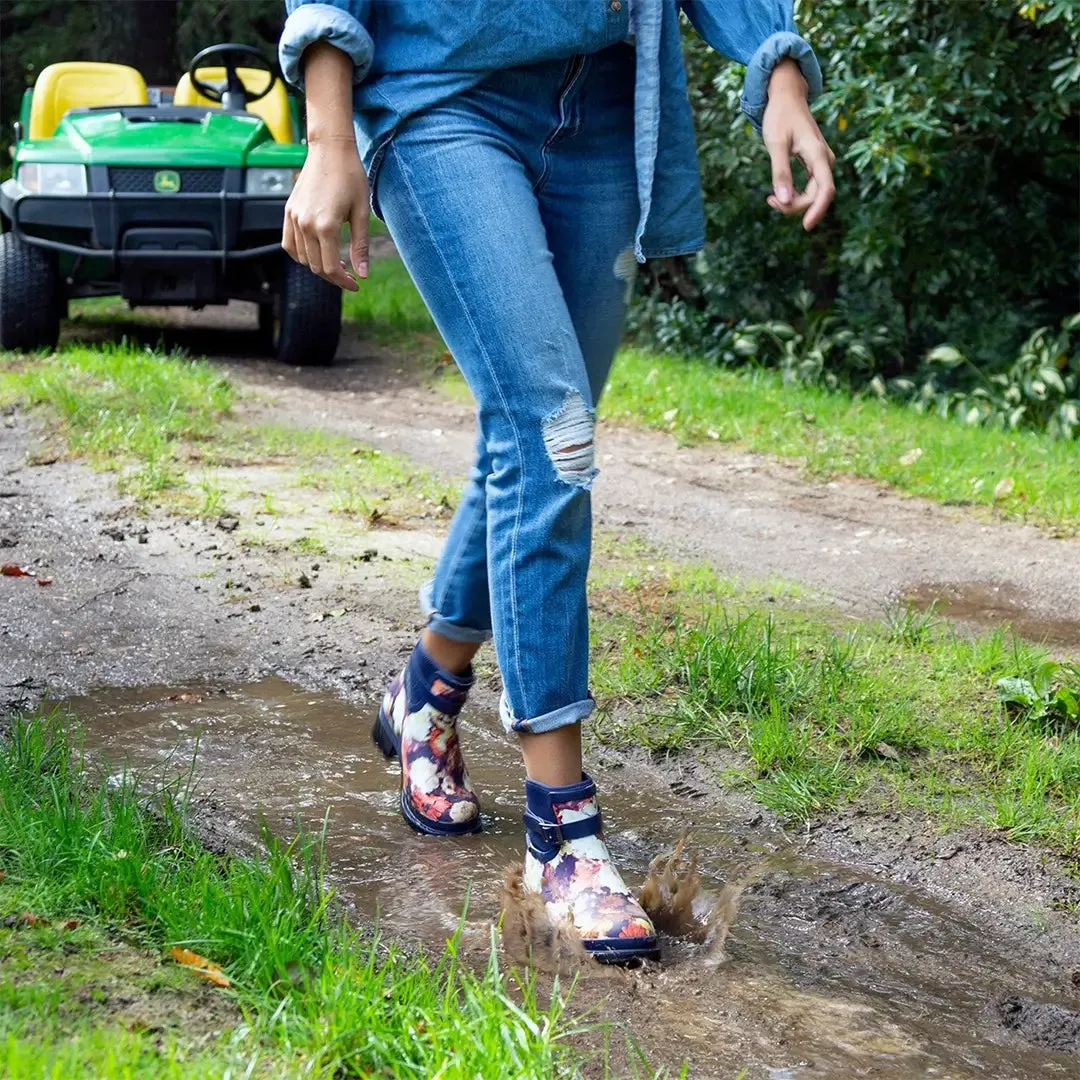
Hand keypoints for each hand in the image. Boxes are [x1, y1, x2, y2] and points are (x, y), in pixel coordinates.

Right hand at [282, 137, 368, 290]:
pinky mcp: (289, 211)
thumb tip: (363, 274)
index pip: (331, 268)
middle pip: (316, 266)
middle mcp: (306, 224)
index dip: (344, 282)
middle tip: (350, 276)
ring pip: (302, 258)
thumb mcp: (361, 213)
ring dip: (318, 267)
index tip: (356, 285)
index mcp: (326, 226)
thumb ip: (360, 246)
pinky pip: (289, 244)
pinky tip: (317, 253)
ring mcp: (294, 218)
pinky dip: (301, 255)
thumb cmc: (351, 177)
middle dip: (334, 277)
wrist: (330, 149)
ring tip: (337, 263)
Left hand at [762, 59, 835, 230]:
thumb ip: (780, 172)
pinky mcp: (815, 164)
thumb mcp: (776, 144)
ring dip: (793, 202)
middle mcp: (824, 160)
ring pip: (812, 194)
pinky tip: (776, 195)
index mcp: (818, 154)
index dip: (817, 210)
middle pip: (817, 195)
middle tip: (770, 201)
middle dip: (794, 206)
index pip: (825, 189)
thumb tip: (783, 199)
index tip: (806, 226)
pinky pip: (808, 188)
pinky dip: (793, 195)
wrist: (787, 96)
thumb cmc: (780, 116)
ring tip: (770, 199)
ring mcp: (821, 163)